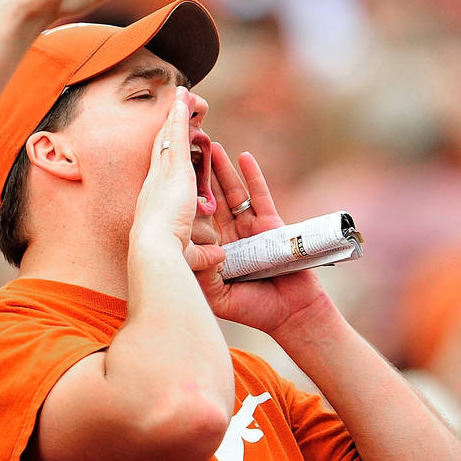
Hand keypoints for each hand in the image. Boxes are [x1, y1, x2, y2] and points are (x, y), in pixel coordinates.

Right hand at [131, 87, 223, 271]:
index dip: (165, 155)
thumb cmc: (166, 259)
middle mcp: (155, 184)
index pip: (162, 173)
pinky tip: (184, 99)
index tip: (168, 142)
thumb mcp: (189, 254)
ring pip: (167, 137)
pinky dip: (179, 116)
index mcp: (156, 203)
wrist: (154, 253)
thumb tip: (218, 257)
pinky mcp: (174, 168)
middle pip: (161, 148)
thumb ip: (202, 254)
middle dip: (167, 127)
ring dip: (174, 115)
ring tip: (182, 94)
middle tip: (174, 107)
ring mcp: (162, 174)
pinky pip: (176, 135)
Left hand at [198, 145, 333, 333]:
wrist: (290, 315)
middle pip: (213, 198)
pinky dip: (253, 175)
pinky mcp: (272, 224)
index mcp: (214, 248)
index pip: (196, 218)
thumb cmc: (254, 309)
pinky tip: (244, 156)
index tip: (170, 178)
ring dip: (223, 169)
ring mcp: (251, 227)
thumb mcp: (218, 294)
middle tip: (188, 150)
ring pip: (234, 192)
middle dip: (202, 174)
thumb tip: (182, 256)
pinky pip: (261, 195)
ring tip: (212, 145)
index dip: (185, 199)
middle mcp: (230, 234)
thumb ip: (200, 274)